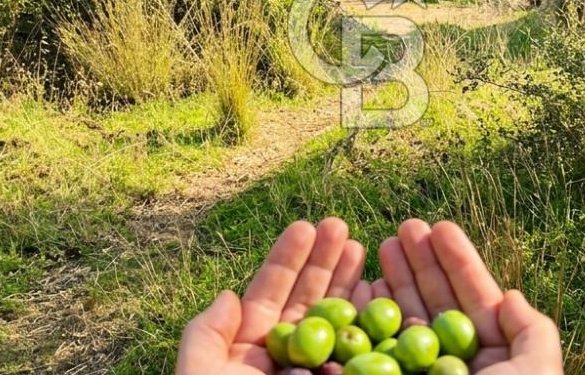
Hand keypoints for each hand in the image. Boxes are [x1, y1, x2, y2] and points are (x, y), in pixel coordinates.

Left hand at [176, 218, 367, 374]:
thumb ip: (205, 336)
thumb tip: (227, 295)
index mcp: (250, 352)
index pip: (271, 294)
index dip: (288, 258)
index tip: (306, 224)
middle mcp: (286, 361)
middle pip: (309, 300)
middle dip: (325, 262)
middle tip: (342, 225)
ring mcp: (314, 374)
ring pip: (337, 322)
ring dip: (349, 283)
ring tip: (364, 248)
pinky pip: (358, 354)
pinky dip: (369, 324)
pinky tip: (379, 295)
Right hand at [374, 219, 562, 374]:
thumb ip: (532, 336)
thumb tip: (512, 297)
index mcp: (490, 364)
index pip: (473, 302)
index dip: (458, 262)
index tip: (439, 226)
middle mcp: (452, 370)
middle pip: (434, 305)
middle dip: (420, 264)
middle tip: (403, 228)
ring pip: (403, 322)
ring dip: (394, 281)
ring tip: (381, 245)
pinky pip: (374, 352)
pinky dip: (365, 319)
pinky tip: (361, 289)